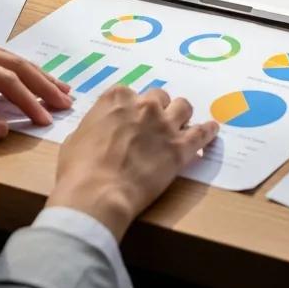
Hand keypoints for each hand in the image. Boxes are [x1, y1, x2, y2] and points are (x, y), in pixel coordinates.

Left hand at [0, 37, 71, 139]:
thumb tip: (4, 129)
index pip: (4, 79)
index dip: (28, 100)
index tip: (47, 119)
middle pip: (12, 62)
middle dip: (41, 83)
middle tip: (66, 100)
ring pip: (6, 58)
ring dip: (33, 74)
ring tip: (58, 88)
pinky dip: (15, 72)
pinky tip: (28, 80)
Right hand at [48, 87, 218, 239]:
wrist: (97, 194)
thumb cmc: (78, 170)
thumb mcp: (76, 138)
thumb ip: (95, 126)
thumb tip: (100, 131)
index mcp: (116, 99)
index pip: (130, 93)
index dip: (131, 108)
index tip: (130, 119)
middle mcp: (143, 105)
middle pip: (159, 97)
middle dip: (157, 109)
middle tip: (153, 126)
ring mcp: (164, 124)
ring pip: (183, 107)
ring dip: (181, 115)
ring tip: (181, 126)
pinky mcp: (181, 148)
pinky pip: (202, 132)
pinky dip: (208, 130)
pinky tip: (212, 130)